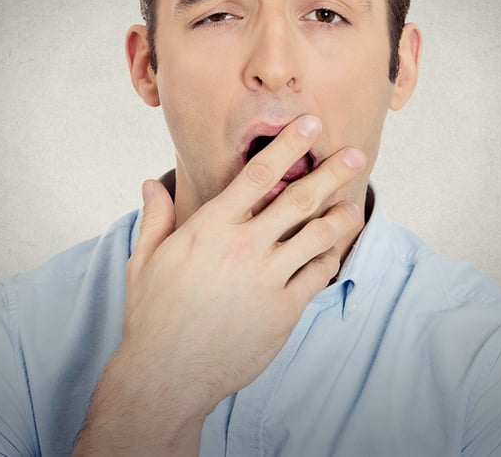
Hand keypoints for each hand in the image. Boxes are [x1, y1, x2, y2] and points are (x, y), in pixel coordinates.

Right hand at [75, 114, 365, 454]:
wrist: (167, 374)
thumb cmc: (153, 316)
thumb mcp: (145, 261)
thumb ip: (156, 219)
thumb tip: (150, 184)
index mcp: (210, 227)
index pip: (258, 174)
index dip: (288, 145)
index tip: (310, 125)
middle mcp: (243, 247)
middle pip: (299, 199)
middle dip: (331, 173)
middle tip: (356, 155)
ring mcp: (266, 279)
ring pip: (317, 236)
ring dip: (340, 217)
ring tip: (353, 206)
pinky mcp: (283, 311)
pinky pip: (317, 276)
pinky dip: (327, 260)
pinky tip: (330, 253)